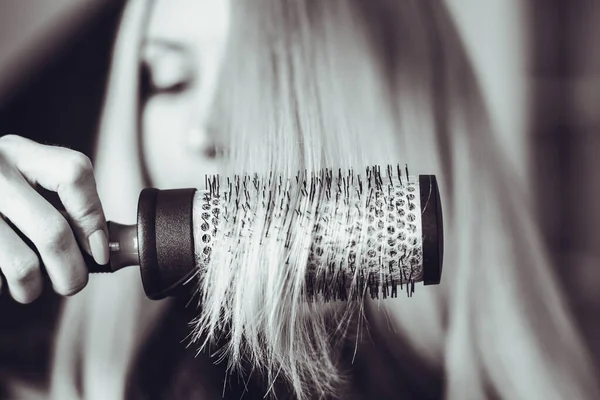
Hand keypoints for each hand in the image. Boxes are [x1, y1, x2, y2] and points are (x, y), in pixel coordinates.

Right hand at [0, 135, 108, 302]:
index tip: (98, 251)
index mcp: (17, 153)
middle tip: (71, 283)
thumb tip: (101, 247)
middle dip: (72, 272)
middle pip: (53, 231)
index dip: (93, 217)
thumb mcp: (17, 175)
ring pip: (22, 266)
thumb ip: (56, 197)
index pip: (74, 173)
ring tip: (29, 287)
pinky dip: (0, 288)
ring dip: (33, 288)